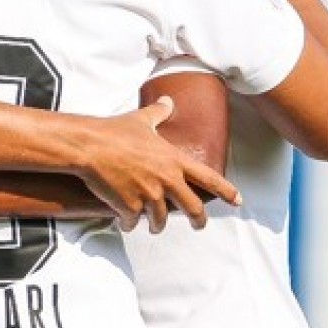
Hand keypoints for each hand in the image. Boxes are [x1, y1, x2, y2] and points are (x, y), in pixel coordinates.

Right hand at [78, 99, 241, 232]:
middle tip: (199, 226)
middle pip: (193, 208)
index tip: (237, 201)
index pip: (209, 178)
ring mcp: (148, 196)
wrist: (89, 146)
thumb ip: (158, 113)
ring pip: (160, 220)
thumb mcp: (141, 120)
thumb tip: (168, 101)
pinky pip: (133, 222)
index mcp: (174, 160)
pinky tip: (125, 222)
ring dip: (157, 225)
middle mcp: (166, 180)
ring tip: (154, 227)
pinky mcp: (129, 207)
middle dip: (198, 220)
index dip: (226, 190)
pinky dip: (129, 223)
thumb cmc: (114, 131)